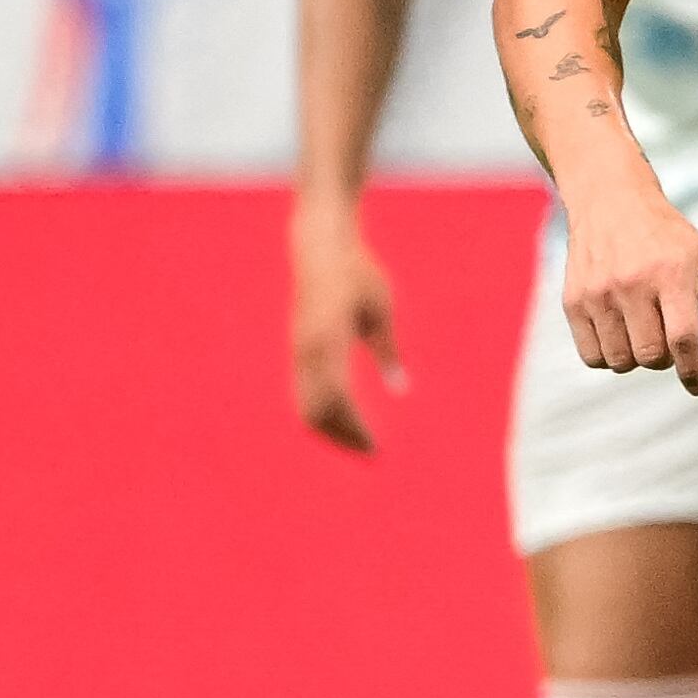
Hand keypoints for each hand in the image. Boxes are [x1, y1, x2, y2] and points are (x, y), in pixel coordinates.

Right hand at [289, 204, 405, 453]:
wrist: (319, 245)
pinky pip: (303, 392)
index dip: (356, 428)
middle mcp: (308, 349)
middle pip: (318, 411)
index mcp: (330, 339)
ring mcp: (298, 350)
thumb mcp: (381, 309)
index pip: (339, 399)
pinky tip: (345, 418)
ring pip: (306, 406)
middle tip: (371, 451)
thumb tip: (400, 389)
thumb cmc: (357, 273)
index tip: (376, 447)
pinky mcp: (297, 349)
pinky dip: (322, 412)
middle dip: (343, 436)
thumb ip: (388, 350)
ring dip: (331, 428)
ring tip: (360, 440)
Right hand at [561, 182, 697, 392]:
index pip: (683, 338)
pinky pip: (592, 357)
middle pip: (651, 356)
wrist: (611, 200)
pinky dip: (609, 357)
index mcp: (671, 271)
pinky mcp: (574, 301)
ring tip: (642, 330)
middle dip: (665, 359)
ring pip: (621, 361)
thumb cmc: (668, 237)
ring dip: (637, 358)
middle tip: (667, 338)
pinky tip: (620, 333)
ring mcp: (598, 293)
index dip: (692, 370)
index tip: (697, 385)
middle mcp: (632, 282)